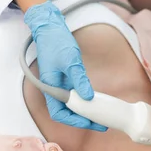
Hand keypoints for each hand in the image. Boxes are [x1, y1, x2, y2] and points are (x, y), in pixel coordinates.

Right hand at [24, 1, 107, 131]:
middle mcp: (53, 88)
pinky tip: (96, 101)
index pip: (59, 113)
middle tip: (101, 123)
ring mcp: (60, 83)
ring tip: (101, 115)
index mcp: (49, 87)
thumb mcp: (70, 60)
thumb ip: (79, 79)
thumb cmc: (56, 41)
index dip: (74, 121)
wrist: (50, 27)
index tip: (90, 122)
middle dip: (83, 119)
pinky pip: (75, 93)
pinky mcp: (66, 78)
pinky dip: (85, 99)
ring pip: (72, 104)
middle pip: (66, 112)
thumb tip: (89, 98)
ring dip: (85, 111)